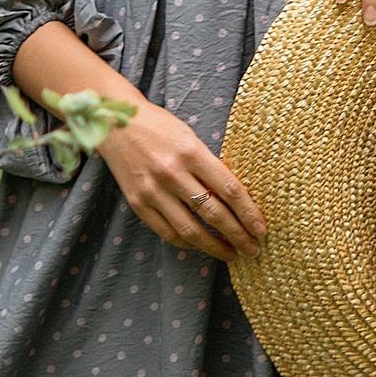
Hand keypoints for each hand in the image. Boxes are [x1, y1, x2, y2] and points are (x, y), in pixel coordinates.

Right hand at [99, 101, 266, 259]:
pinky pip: (168, 232)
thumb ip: (208, 166)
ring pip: (191, 230)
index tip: (261, 229)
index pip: (229, 189)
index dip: (249, 213)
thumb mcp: (189, 138)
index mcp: (191, 152)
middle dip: (238, 235)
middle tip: (253, 249)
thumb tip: (234, 199)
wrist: (115, 123)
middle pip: (214, 213)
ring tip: (230, 253)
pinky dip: (187, 243)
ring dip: (214, 246)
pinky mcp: (138, 204)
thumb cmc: (159, 127)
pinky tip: (200, 245)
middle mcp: (172, 173)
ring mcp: (153, 191)